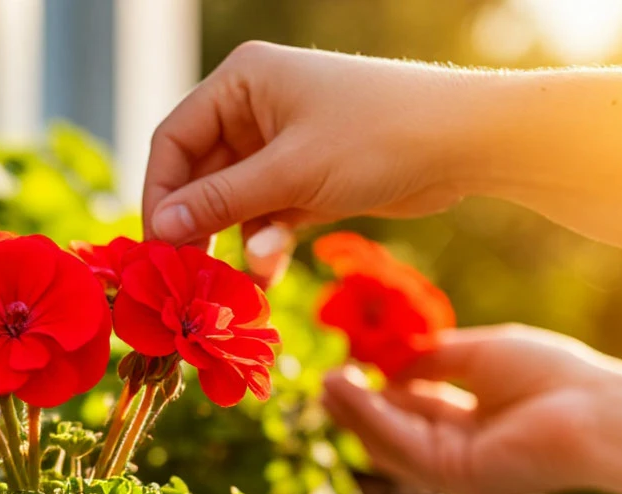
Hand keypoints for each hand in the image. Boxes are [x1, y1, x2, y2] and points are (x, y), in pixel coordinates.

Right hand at [143, 42, 481, 283]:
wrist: (463, 143)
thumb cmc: (376, 139)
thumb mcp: (290, 174)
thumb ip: (220, 202)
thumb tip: (159, 228)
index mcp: (242, 82)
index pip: (174, 140)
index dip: (160, 195)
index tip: (158, 249)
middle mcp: (255, 107)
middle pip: (201, 174)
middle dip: (198, 226)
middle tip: (188, 277)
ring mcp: (282, 142)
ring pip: (234, 201)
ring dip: (234, 241)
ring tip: (240, 281)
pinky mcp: (307, 175)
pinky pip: (267, 213)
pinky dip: (265, 242)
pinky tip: (269, 271)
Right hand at [321, 325, 609, 493]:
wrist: (598, 411)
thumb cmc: (554, 377)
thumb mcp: (479, 354)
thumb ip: (432, 357)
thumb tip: (388, 359)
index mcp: (469, 424)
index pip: (411, 409)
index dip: (378, 389)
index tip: (349, 364)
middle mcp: (458, 452)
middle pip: (393, 431)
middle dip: (357, 406)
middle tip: (325, 378)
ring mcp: (455, 470)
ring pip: (389, 442)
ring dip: (355, 412)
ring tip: (327, 381)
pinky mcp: (455, 478)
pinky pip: (402, 445)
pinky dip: (372, 418)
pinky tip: (349, 389)